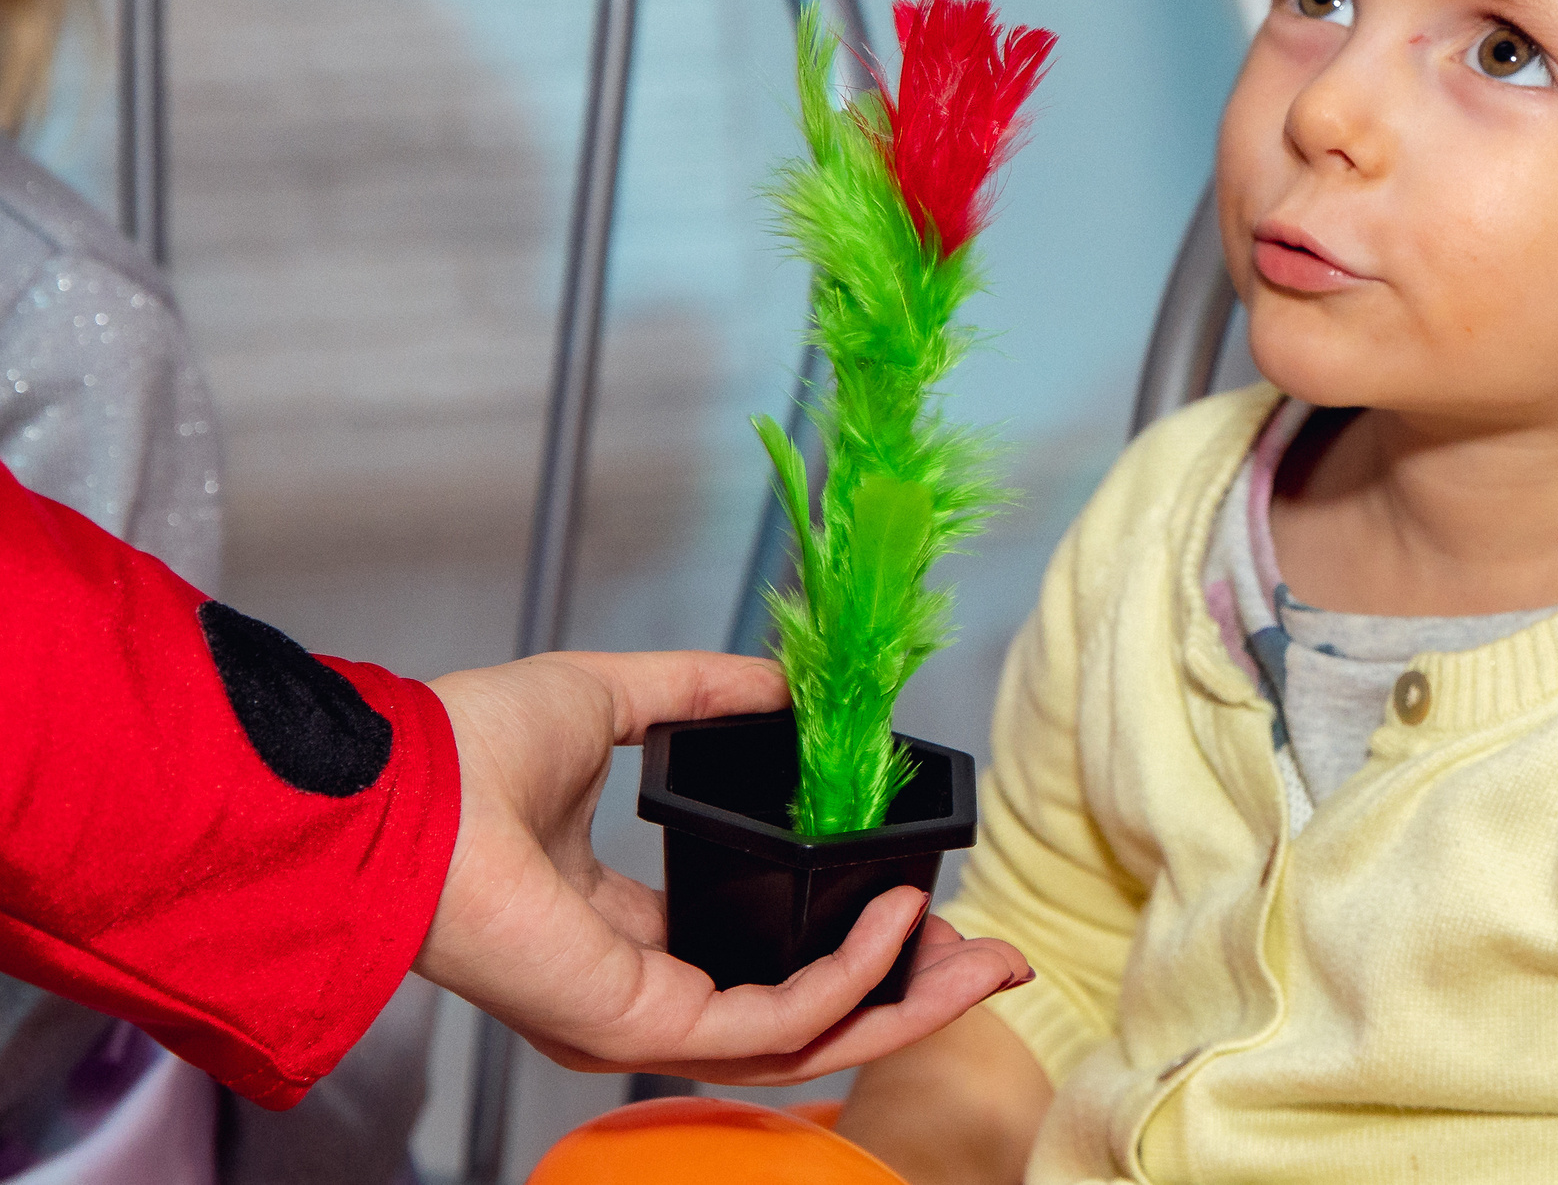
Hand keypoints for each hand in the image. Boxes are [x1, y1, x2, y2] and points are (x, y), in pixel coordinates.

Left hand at [414, 650, 1030, 1081]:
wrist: (399, 787)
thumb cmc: (463, 754)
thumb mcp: (614, 701)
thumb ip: (700, 694)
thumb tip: (782, 682)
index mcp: (627, 936)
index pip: (765, 965)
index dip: (857, 944)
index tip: (932, 903)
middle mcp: (640, 995)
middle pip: (808, 1021)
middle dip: (911, 994)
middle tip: (994, 958)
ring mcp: (642, 1021)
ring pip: (809, 1040)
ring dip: (906, 1002)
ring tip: (980, 958)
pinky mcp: (643, 1022)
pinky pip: (776, 1021)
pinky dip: (851, 977)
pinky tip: (900, 920)